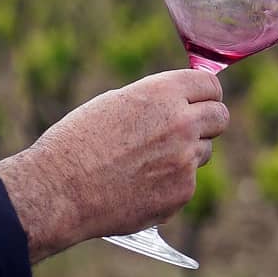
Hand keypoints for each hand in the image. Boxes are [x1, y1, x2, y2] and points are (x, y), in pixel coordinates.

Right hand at [0, 70, 229, 261]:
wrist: (57, 191)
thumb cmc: (78, 143)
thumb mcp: (118, 102)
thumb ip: (157, 100)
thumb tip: (181, 102)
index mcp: (164, 92)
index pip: (210, 84)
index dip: (206, 93)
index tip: (203, 100)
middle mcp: (182, 122)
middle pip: (220, 116)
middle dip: (209, 121)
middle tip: (191, 130)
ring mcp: (185, 159)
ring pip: (204, 152)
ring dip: (187, 155)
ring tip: (147, 164)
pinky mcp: (181, 192)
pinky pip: (187, 183)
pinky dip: (170, 185)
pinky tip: (139, 188)